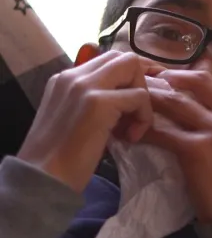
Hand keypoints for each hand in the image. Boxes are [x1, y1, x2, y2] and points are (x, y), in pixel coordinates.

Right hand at [17, 51, 162, 192]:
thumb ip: (95, 99)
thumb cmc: (60, 157)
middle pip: (124, 57)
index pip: (109, 60)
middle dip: (139, 83)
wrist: (43, 179)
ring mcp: (85, 86)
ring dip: (142, 99)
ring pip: (133, 68)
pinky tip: (130, 137)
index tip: (132, 104)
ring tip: (131, 128)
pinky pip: (139, 96)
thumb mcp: (76, 117)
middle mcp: (73, 75)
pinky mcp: (99, 102)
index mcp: (65, 78)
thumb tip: (129, 93)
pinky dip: (144, 117)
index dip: (129, 79)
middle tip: (134, 113)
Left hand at [142, 70, 211, 221]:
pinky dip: (146, 130)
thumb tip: (209, 110)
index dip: (198, 81)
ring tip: (136, 98)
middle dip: (174, 77)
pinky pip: (164, 133)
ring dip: (153, 99)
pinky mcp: (198, 149)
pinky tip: (134, 132)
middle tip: (153, 78)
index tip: (178, 83)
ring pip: (177, 102)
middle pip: (200, 82)